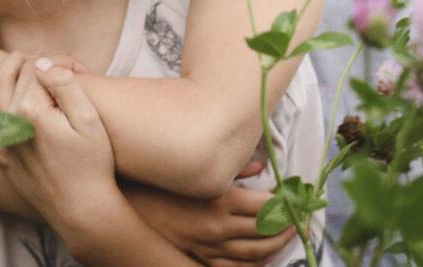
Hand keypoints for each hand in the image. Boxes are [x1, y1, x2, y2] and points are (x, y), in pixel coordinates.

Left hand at [0, 56, 200, 265]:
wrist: (80, 210)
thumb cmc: (91, 165)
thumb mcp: (88, 120)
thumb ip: (64, 84)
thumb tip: (42, 62)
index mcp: (32, 108)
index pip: (39, 68)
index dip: (60, 62)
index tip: (81, 70)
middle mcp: (10, 120)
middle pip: (17, 75)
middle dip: (37, 63)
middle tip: (56, 65)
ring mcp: (1, 137)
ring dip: (9, 70)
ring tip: (24, 61)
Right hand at [124, 161, 294, 265]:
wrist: (118, 206)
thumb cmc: (152, 182)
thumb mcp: (189, 169)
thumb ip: (228, 167)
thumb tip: (259, 167)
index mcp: (218, 200)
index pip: (268, 207)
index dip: (289, 204)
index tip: (298, 197)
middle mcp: (217, 228)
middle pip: (267, 232)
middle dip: (291, 225)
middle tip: (303, 217)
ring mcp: (207, 248)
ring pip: (256, 255)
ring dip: (278, 245)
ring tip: (290, 234)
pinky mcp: (196, 260)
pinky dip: (255, 266)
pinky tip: (264, 258)